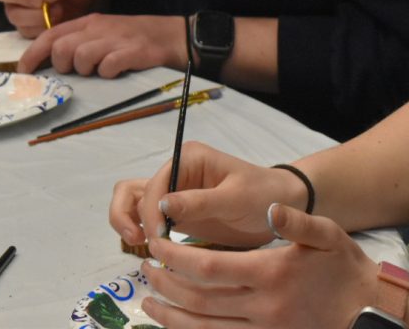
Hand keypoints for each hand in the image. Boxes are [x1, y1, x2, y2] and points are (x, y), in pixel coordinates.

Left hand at [17, 12, 185, 75]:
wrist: (172, 35)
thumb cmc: (132, 38)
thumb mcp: (102, 33)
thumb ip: (78, 43)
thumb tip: (51, 63)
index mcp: (88, 22)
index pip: (50, 36)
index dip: (32, 55)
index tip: (23, 73)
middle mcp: (98, 28)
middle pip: (62, 48)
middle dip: (63, 66)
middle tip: (79, 71)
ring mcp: (115, 39)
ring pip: (81, 58)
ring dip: (87, 70)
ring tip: (101, 70)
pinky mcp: (132, 52)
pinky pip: (108, 66)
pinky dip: (109, 73)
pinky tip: (118, 71)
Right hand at [109, 141, 307, 249]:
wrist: (281, 206)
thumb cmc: (262, 195)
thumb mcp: (235, 198)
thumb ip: (200, 202)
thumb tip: (163, 206)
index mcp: (188, 158)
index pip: (155, 185)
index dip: (151, 212)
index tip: (159, 238)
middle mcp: (175, 172)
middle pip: (134, 189)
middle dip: (127, 214)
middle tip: (138, 242)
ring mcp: (174, 193)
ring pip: (134, 203)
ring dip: (128, 222)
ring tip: (139, 246)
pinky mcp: (177, 214)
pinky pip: (147, 219)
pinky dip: (141, 231)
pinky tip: (152, 250)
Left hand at [138, 206, 376, 328]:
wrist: (368, 310)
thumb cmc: (344, 267)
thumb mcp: (327, 234)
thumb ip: (296, 221)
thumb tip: (271, 209)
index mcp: (270, 274)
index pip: (208, 266)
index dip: (176, 257)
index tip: (157, 244)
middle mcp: (262, 307)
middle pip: (199, 300)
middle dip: (166, 284)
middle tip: (145, 268)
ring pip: (205, 328)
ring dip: (172, 315)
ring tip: (149, 300)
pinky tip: (178, 324)